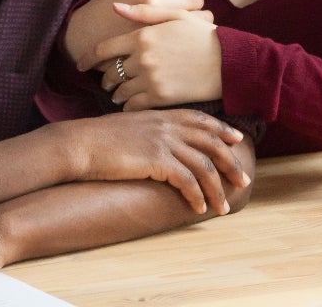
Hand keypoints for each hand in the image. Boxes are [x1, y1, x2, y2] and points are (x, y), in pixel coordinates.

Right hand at [62, 109, 248, 214]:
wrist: (78, 144)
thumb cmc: (96, 139)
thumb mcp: (127, 126)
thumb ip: (148, 130)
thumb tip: (156, 142)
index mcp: (161, 114)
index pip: (201, 119)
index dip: (222, 129)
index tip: (237, 139)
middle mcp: (167, 125)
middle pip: (211, 142)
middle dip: (231, 163)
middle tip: (244, 180)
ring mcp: (163, 141)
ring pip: (204, 166)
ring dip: (218, 189)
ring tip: (223, 207)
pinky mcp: (157, 160)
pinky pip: (187, 181)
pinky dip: (197, 196)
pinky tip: (198, 208)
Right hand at [63, 0, 202, 62]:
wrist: (84, 35)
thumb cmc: (110, 3)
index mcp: (152, 1)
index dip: (196, 1)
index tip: (189, 5)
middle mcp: (154, 23)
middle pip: (199, 19)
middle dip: (198, 18)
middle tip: (189, 20)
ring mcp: (154, 46)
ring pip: (194, 39)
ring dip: (195, 35)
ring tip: (185, 33)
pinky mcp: (151, 63)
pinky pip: (182, 56)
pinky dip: (185, 50)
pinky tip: (179, 46)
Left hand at [78, 3, 223, 108]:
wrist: (228, 62)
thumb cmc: (202, 36)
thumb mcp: (174, 17)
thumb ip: (142, 11)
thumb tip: (113, 6)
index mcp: (142, 36)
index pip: (103, 50)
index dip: (88, 58)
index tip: (81, 65)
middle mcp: (142, 58)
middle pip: (110, 72)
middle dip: (105, 77)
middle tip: (105, 81)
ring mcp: (150, 79)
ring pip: (119, 91)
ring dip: (115, 93)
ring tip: (117, 94)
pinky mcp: (160, 97)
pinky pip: (133, 105)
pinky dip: (128, 106)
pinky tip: (130, 104)